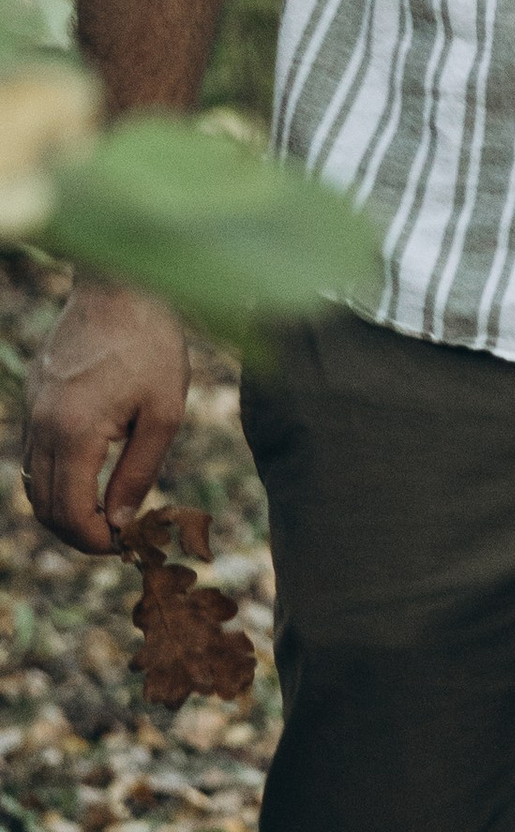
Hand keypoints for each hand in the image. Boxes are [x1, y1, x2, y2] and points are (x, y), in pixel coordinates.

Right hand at [21, 277, 190, 553]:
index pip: (70, 512)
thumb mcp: (163, 412)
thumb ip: (139, 471)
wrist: (120, 285)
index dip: (94, 540)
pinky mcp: (34, 396)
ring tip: (103, 513)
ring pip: (33, 482)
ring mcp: (33, 410)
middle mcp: (43, 426)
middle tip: (115, 538)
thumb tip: (121, 521)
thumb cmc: (151, 344)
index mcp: (74, 433)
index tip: (125, 546)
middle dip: (77, 532)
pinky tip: (87, 477)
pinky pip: (33, 453)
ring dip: (62, 508)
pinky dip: (54, 477)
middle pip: (44, 505)